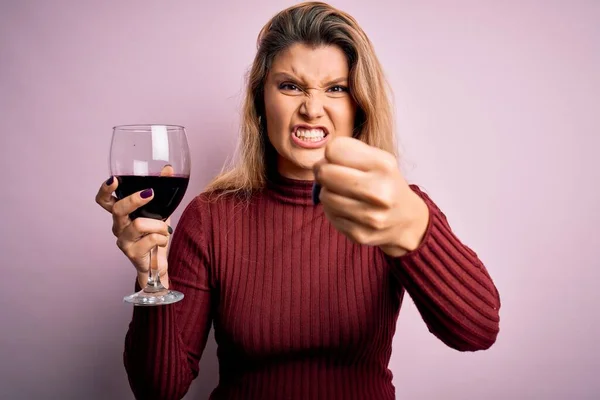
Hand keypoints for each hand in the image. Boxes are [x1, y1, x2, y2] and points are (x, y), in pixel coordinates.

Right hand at [95, 166, 172, 286]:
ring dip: (158, 224)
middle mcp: (118, 226)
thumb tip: (168, 168)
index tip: (113, 179)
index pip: (104, 201)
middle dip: (134, 200)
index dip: (105, 190)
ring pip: (139, 224)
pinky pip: (151, 239)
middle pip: (117, 209)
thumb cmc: (155, 236)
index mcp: (121, 215)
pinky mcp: (132, 253)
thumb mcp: (161, 211)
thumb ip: (163, 192)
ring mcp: (123, 241)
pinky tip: (163, 241)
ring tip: (165, 229)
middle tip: (150, 193)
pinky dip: (162, 237)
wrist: (157, 264)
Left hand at [313, 137, 428, 256]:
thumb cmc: (385, 182)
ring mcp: (370, 216)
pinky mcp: (360, 234)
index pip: (334, 149)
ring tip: (343, 193)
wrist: (407, 219)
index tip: (339, 160)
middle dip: (325, 173)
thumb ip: (347, 152)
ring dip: (329, 192)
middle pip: (325, 173)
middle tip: (334, 177)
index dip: (332, 154)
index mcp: (384, 165)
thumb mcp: (377, 158)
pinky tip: (348, 209)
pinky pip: (330, 215)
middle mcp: (379, 192)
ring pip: (325, 196)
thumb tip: (317, 166)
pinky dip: (334, 210)